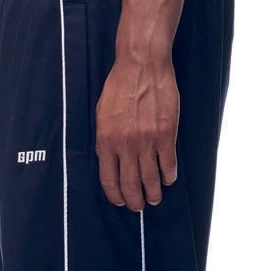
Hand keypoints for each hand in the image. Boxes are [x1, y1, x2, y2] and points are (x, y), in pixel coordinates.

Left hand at [94, 47, 179, 210]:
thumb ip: (105, 138)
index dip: (115, 195)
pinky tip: (168, 179)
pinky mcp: (165, 133)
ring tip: (155, 198)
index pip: (109, 178)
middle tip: (139, 206)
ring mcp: (147, 140)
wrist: (141, 65)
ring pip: (151, 178)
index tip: (120, 201)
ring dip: (154, 193)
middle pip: (130, 184)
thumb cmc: (120, 85)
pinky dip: (169, 175)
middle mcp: (125, 144)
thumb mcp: (102, 113)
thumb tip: (108, 160)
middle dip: (135, 200)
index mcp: (106, 140)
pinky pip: (168, 163)